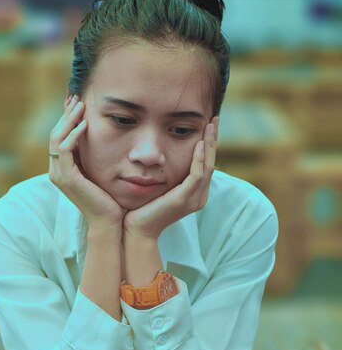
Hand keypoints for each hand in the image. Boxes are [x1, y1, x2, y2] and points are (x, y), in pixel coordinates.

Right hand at [49, 95, 125, 231]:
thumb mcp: (101, 172)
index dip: (67, 118)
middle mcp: (57, 171)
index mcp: (63, 169)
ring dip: (68, 120)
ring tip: (81, 105)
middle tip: (77, 96)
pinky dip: (73, 135)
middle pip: (55, 133)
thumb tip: (103, 137)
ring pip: (56, 138)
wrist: (109, 223)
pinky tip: (85, 125)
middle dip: (66, 114)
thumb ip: (96, 157)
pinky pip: (64, 150)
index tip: (77, 101)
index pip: (60, 136)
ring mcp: (60, 175)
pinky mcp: (67, 178)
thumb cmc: (109, 200)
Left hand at [123, 117, 218, 238]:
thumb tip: (161, 155)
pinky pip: (196, 175)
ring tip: (210, 125)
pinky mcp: (184, 200)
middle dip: (213, 140)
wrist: (135, 230)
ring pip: (207, 166)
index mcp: (194, 194)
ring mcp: (193, 199)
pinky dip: (198, 158)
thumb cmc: (141, 209)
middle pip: (211, 163)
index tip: (208, 125)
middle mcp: (198, 197)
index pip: (205, 164)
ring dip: (209, 144)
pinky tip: (198, 143)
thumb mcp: (158, 187)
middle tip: (214, 119)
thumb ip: (165, 174)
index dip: (208, 144)